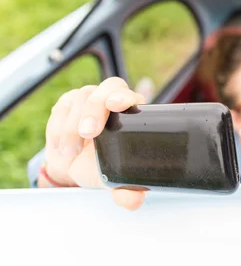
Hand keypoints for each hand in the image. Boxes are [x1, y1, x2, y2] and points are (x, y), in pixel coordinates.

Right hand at [44, 77, 147, 209]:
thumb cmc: (101, 165)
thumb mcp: (114, 178)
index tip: (116, 105)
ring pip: (81, 98)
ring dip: (73, 126)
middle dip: (95, 110)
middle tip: (88, 132)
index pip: (130, 95)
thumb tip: (133, 200)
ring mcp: (89, 99)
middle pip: (105, 89)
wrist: (73, 166)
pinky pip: (60, 109)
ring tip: (72, 152)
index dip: (124, 96)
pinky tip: (63, 147)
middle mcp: (111, 100)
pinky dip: (58, 129)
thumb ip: (126, 189)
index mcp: (131, 112)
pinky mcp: (67, 103)